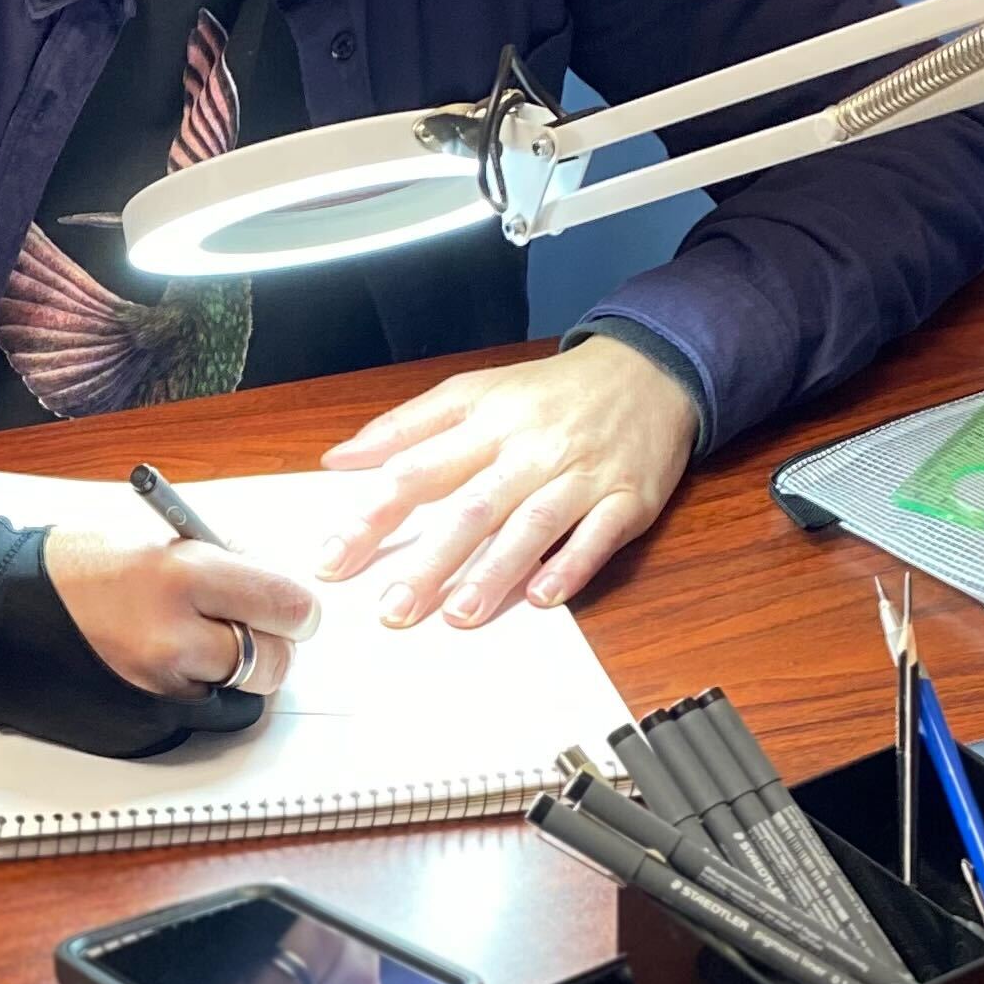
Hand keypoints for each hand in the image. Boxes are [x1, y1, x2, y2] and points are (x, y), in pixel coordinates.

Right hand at [47, 525, 321, 697]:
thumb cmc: (69, 566)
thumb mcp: (153, 540)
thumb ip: (220, 561)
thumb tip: (271, 582)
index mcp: (181, 575)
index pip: (285, 604)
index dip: (298, 609)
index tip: (295, 608)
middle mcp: (174, 638)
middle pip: (274, 660)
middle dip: (271, 644)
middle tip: (252, 627)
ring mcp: (158, 688)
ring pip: (242, 693)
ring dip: (236, 672)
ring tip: (202, 644)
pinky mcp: (143, 725)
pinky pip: (205, 717)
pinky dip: (203, 696)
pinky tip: (176, 669)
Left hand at [315, 337, 701, 626]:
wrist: (650, 369)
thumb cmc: (550, 393)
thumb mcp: (475, 390)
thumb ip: (406, 427)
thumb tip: (340, 459)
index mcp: (488, 422)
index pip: (418, 470)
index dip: (373, 516)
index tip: (333, 558)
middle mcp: (531, 449)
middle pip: (473, 507)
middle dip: (432, 560)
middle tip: (394, 609)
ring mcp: (582, 475)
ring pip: (533, 524)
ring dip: (497, 571)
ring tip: (460, 614)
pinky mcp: (628, 498)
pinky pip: (598, 535)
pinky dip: (571, 565)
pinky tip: (542, 597)